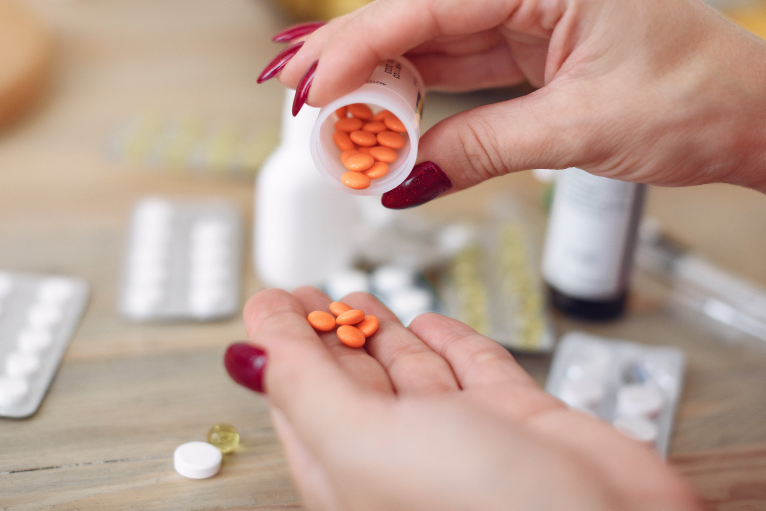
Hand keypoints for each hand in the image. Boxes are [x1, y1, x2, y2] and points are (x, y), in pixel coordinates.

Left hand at [229, 287, 699, 510]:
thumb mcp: (363, 443)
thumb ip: (304, 390)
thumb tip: (244, 351)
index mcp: (354, 474)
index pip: (301, 399)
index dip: (282, 345)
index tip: (271, 297)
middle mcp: (407, 459)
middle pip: (354, 382)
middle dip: (329, 332)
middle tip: (309, 290)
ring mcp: (467, 440)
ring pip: (413, 372)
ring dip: (383, 330)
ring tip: (357, 297)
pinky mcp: (521, 423)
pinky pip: (476, 370)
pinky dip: (452, 341)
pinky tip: (433, 321)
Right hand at [272, 0, 765, 244]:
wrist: (759, 116)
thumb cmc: (698, 104)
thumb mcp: (581, 133)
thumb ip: (481, 148)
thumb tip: (402, 179)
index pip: (432, 2)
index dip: (360, 44)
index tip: (309, 84)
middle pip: (422, 11)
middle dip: (355, 53)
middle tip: (293, 91)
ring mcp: (535, 5)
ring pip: (436, 37)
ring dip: (382, 75)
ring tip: (324, 110)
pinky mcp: (537, 38)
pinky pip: (463, 61)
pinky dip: (421, 90)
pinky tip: (380, 110)